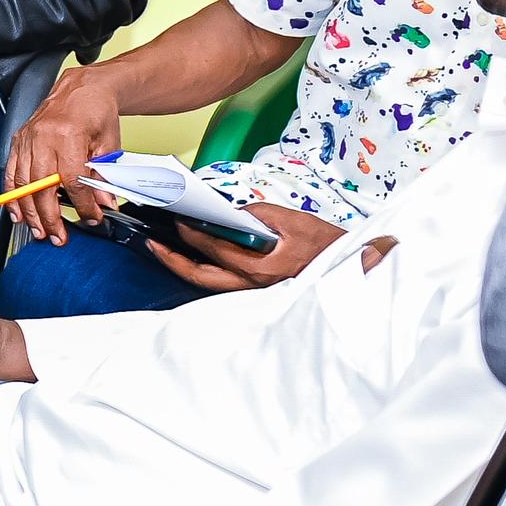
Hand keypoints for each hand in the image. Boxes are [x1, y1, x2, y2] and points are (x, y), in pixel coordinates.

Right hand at [2, 63, 127, 242]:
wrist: (83, 87)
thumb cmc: (96, 111)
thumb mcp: (109, 144)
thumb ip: (103, 176)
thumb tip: (102, 202)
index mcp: (69, 134)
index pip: (72, 180)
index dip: (81, 204)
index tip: (91, 217)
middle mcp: (44, 136)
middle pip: (42, 186)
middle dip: (49, 216)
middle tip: (57, 236)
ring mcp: (27, 138)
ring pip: (22, 183)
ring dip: (29, 211)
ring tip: (38, 230)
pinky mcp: (19, 139)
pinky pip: (10, 172)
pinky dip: (12, 194)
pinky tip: (17, 211)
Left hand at [145, 200, 342, 292]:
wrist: (352, 269)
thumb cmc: (325, 246)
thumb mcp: (293, 221)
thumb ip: (258, 214)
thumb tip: (231, 211)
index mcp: (258, 267)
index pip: (213, 248)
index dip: (190, 233)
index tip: (177, 220)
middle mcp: (251, 285)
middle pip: (199, 276)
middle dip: (172, 260)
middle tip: (153, 244)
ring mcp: (253, 293)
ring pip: (209, 284)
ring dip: (185, 268)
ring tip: (166, 252)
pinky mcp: (258, 293)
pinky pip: (223, 285)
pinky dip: (205, 272)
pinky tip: (196, 260)